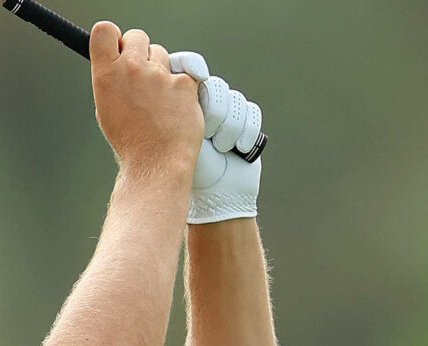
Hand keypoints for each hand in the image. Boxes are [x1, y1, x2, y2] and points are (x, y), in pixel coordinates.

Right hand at [90, 23, 204, 175]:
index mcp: (107, 75)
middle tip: (140, 75)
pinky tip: (173, 107)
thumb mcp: (106, 109)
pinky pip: (182, 73)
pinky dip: (179, 87)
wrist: (156, 163)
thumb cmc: (131, 143)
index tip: (118, 47)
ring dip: (160, 69)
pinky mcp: (184, 82)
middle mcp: (132, 69)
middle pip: (137, 36)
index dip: (113, 38)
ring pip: (161, 53)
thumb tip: (118, 66)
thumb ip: (112, 81)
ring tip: (157, 98)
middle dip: (139, 51)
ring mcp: (160, 74)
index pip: (104, 31)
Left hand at [186, 75, 263, 223]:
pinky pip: (251, 112)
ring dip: (230, 128)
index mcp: (180, 108)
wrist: (216, 196)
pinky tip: (238, 150)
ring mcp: (225, 115)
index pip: (187, 72)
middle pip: (216, 87)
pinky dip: (246, 132)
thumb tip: (175, 79)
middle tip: (207, 136)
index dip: (192, 66)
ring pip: (236, 101)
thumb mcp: (177, 137)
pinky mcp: (245, 123)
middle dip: (216, 112)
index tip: (198, 76)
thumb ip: (176, 109)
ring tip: (221, 149)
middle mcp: (202, 108)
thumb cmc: (189, 170)